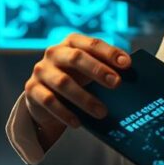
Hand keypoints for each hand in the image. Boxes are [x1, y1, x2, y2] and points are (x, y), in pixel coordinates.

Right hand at [24, 34, 131, 149]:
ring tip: (102, 112)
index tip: (127, 64)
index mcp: (71, 42)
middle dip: (98, 70)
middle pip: (76, 58)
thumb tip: (131, 79)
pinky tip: (78, 122)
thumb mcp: (88, 70)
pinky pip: (49, 101)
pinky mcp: (32, 89)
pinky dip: (65, 113)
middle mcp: (54, 53)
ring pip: (63, 82)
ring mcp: (41, 70)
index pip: (92, 44)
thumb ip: (106, 69)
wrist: (44, 95)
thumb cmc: (75, 79)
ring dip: (84, 98)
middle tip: (116, 84)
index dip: (110, 53)